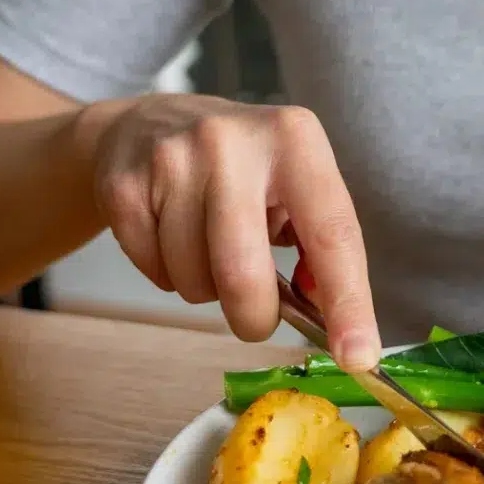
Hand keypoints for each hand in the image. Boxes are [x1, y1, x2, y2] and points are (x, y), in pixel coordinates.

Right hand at [78, 95, 379, 367]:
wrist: (147, 126)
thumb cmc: (240, 168)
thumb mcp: (294, 183)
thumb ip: (319, 245)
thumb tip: (332, 315)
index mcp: (294, 138)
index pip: (332, 233)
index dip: (348, 302)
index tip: (358, 356)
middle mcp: (233, 141)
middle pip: (245, 274)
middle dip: (254, 317)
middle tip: (256, 313)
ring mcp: (172, 160)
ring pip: (195, 282)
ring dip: (208, 290)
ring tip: (210, 248)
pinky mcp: (124, 186)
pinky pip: (155, 275)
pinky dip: (170, 276)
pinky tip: (173, 237)